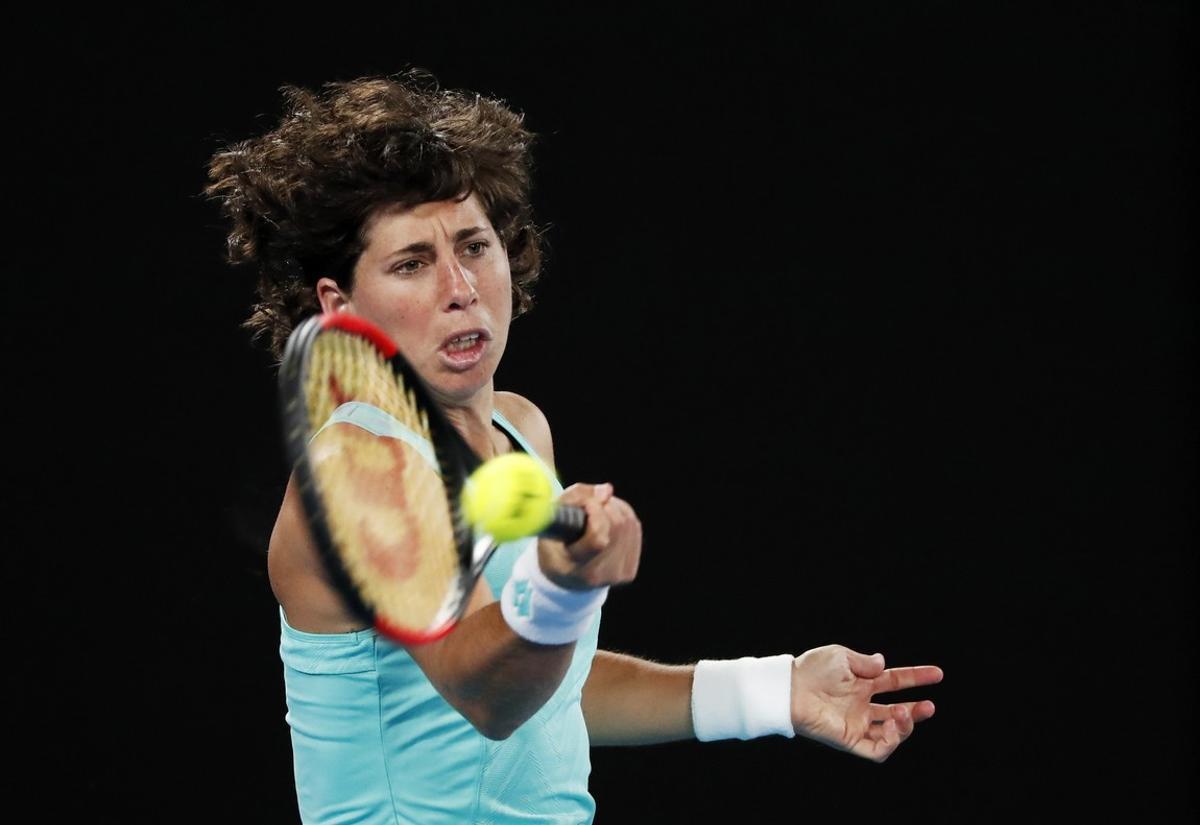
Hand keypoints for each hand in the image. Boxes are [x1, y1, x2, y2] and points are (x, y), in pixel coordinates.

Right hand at [536, 482, 641, 589]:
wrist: (564, 578)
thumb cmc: (555, 543)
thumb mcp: (552, 519)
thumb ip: (576, 497)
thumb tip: (607, 490)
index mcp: (574, 567)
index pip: (598, 539)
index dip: (596, 512)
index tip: (586, 504)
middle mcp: (598, 575)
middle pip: (617, 526)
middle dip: (605, 505)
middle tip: (589, 504)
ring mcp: (617, 575)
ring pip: (629, 524)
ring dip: (615, 507)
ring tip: (597, 510)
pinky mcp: (629, 572)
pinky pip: (635, 529)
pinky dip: (623, 514)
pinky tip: (608, 517)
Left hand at [790, 644, 941, 761]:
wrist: (790, 689)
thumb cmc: (812, 669)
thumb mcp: (841, 657)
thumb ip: (865, 663)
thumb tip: (884, 663)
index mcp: (861, 684)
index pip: (895, 682)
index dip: (916, 678)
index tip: (937, 674)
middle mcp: (861, 705)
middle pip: (897, 711)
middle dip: (916, 711)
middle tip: (929, 706)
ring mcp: (857, 723)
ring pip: (891, 733)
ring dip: (905, 726)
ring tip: (903, 713)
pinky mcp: (850, 740)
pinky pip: (877, 750)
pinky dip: (891, 742)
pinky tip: (893, 726)